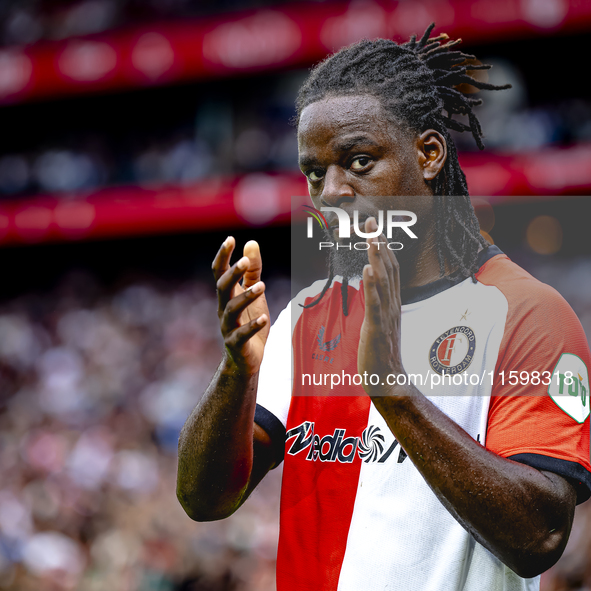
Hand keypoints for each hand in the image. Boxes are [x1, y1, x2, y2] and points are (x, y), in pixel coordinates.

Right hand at [212, 237, 269, 374]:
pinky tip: (264, 317)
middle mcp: (224, 309)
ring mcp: (228, 327)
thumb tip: (251, 242)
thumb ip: (253, 270)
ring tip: (262, 286)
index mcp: (227, 295)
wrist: (246, 359)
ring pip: (232, 310)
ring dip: (246, 297)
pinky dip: (252, 326)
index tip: (230, 239)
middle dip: (232, 274)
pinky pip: (242, 334)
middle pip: (222, 288)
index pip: (219, 272)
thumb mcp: (254, 293)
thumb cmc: (249, 321)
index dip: (223, 256)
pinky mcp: (237, 344)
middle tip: (245, 260)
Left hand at [358, 218, 405, 396]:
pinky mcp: (377, 329)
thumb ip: (379, 304)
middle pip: (387, 269)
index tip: (375, 227)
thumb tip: (374, 288)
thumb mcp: (382, 322)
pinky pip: (375, 305)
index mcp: (392, 303)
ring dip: (377, 258)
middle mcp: (392, 305)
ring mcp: (386, 316)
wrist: (390, 381)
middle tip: (371, 221)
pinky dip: (372, 286)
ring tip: (372, 237)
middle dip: (379, 244)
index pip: (390, 269)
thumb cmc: (382, 353)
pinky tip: (368, 270)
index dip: (383, 247)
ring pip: (383, 282)